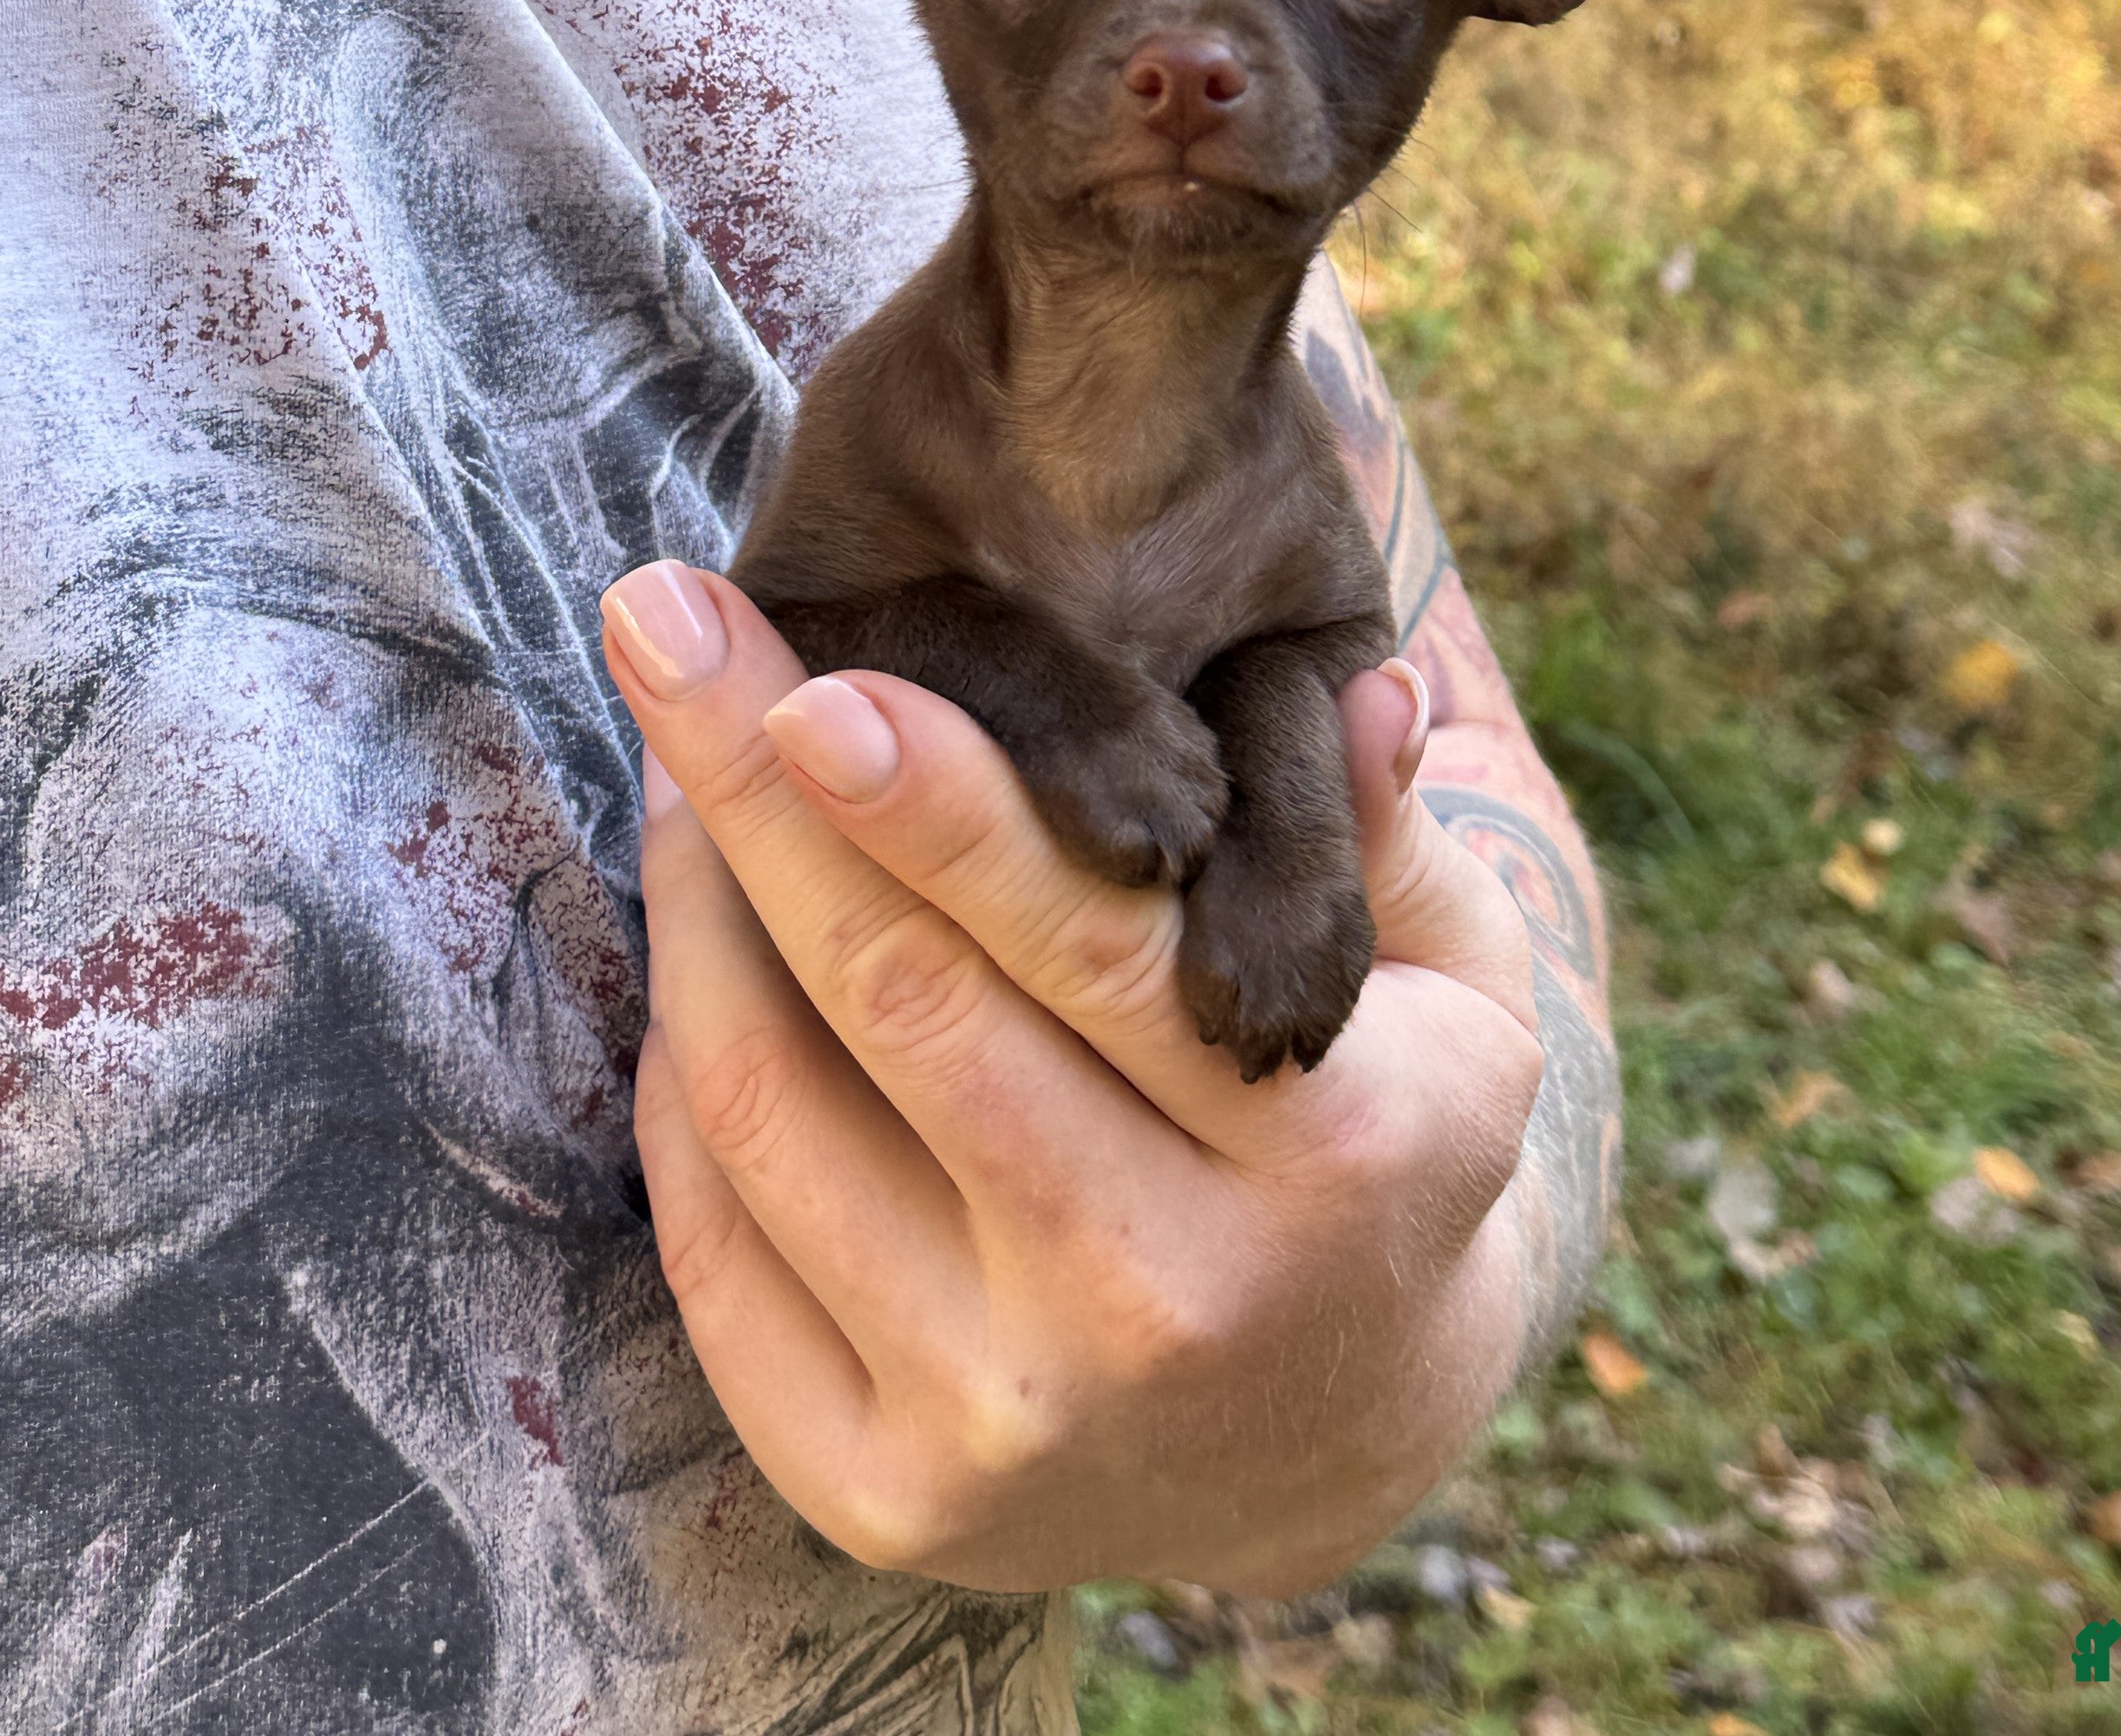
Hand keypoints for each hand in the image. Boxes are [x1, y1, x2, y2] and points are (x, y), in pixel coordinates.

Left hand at [599, 562, 1543, 1594]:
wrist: (1327, 1446)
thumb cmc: (1385, 1155)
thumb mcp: (1461, 999)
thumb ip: (1387, 842)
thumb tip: (1370, 683)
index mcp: (1327, 1156)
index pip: (1093, 945)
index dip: (938, 804)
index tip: (808, 676)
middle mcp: (1160, 1302)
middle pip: (899, 1002)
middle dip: (755, 793)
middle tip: (659, 621)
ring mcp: (1006, 1420)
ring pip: (774, 1112)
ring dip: (695, 908)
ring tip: (670, 762)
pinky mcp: (882, 1499)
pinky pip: (715, 1250)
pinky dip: (677, 1077)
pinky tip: (690, 948)